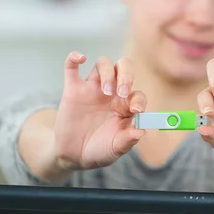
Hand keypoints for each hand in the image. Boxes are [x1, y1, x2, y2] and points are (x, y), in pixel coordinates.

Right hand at [52, 51, 146, 169]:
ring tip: (105, 90)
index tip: (136, 110)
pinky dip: (74, 58)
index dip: (140, 99)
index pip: (137, 94)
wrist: (73, 156)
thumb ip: (127, 141)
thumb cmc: (99, 151)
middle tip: (120, 92)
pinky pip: (72, 67)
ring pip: (103, 63)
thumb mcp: (115, 149)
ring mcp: (92, 89)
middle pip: (123, 68)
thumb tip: (141, 132)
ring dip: (107, 72)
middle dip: (126, 75)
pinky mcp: (73, 90)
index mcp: (125, 106)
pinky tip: (80, 58)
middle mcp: (111, 93)